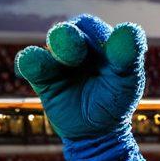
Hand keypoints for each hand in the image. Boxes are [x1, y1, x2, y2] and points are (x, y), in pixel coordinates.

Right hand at [15, 14, 145, 140]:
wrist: (96, 132)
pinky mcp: (41, 75)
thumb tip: (130, 29)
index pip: (93, 28)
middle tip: (76, 52)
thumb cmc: (116, 102)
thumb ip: (129, 56)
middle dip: (70, 37)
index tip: (109, 51)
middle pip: (69, 31)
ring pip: (50, 45)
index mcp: (100, 41)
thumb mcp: (128, 82)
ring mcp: (58, 59)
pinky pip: (29, 62)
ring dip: (56, 49)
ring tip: (64, 61)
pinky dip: (29, 61)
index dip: (97, 35)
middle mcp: (77, 45)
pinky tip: (29, 65)